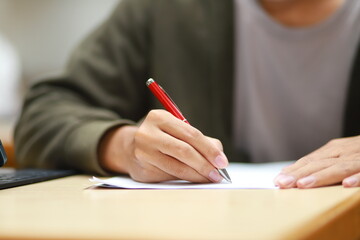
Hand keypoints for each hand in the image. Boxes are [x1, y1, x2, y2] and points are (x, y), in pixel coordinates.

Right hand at [99, 110, 227, 182]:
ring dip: (197, 175)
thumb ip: (200, 140)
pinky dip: (185, 179)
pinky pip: (170, 176)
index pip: (191, 134)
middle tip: (218, 174)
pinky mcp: (142, 170)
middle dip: (205, 164)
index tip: (222, 161)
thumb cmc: (162, 137)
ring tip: (210, 178)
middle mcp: (148, 133)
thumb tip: (219, 154)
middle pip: (184, 151)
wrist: (130, 148)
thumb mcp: (178, 130)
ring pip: (177, 167)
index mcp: (159, 117)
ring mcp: (143, 153)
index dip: (209, 149)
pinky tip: (194, 179)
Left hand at [274, 136, 359, 188]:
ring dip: (321, 176)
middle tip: (282, 183)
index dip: (293, 170)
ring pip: (340, 166)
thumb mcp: (341, 155)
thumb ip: (322, 163)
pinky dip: (358, 177)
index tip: (277, 180)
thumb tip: (293, 172)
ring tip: (303, 185)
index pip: (310, 160)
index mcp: (335, 149)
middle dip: (299, 173)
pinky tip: (347, 184)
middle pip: (319, 162)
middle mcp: (346, 150)